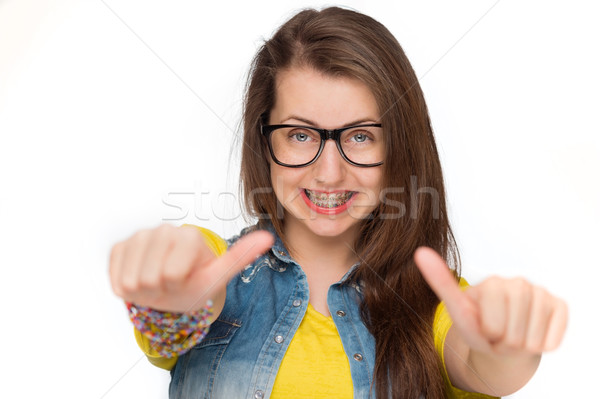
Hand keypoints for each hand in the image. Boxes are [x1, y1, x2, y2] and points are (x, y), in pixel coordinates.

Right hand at [109, 224, 273, 313]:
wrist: (170, 286)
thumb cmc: (195, 281)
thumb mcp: (218, 274)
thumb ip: (240, 256)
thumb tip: (268, 238)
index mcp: (187, 235)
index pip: (172, 275)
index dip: (178, 285)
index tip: (185, 278)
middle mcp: (161, 230)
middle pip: (151, 279)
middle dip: (160, 289)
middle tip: (170, 282)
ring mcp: (137, 237)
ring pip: (131, 280)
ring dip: (143, 290)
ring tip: (157, 280)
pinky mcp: (118, 248)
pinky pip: (116, 278)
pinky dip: (126, 288)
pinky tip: (139, 278)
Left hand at [414, 247, 567, 354]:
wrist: (502, 339)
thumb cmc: (478, 325)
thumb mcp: (457, 309)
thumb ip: (440, 281)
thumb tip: (420, 251)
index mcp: (492, 283)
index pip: (494, 325)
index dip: (488, 334)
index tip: (484, 326)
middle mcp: (518, 282)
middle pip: (514, 333)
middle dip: (504, 342)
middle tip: (499, 335)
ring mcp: (540, 292)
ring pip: (533, 340)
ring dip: (521, 346)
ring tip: (512, 335)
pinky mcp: (559, 305)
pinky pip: (553, 340)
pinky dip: (542, 345)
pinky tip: (532, 335)